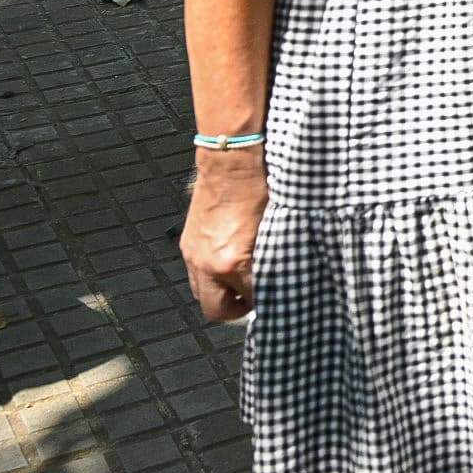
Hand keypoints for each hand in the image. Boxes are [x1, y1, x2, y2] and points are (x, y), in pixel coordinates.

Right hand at [181, 152, 265, 321]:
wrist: (231, 162)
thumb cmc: (259, 189)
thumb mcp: (274, 227)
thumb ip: (273, 256)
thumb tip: (285, 274)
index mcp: (233, 261)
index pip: (252, 298)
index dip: (270, 299)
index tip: (281, 297)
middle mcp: (208, 264)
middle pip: (217, 310)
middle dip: (237, 310)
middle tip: (255, 299)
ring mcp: (193, 256)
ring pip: (203, 295)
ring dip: (222, 295)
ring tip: (243, 284)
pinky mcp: (187, 245)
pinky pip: (196, 276)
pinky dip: (211, 277)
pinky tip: (229, 265)